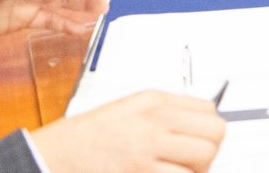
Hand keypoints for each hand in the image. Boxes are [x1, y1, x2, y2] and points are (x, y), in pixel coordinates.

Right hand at [30, 93, 227, 172]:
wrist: (54, 156)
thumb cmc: (89, 137)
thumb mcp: (130, 109)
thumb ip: (165, 114)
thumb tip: (199, 126)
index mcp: (154, 101)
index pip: (209, 111)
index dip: (207, 130)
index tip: (200, 141)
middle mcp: (155, 121)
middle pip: (214, 135)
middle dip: (208, 152)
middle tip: (192, 163)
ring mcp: (148, 150)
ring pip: (203, 161)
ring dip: (195, 172)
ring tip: (175, 172)